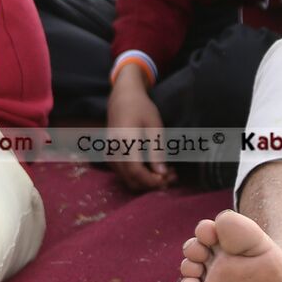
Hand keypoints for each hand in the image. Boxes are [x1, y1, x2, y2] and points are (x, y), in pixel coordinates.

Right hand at [106, 71, 174, 191]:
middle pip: (131, 179)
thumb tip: (162, 174)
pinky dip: (138, 176)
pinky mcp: (110, 156)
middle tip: (172, 176)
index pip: (135, 170)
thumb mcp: (154, 126)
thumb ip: (157, 151)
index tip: (168, 178)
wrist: (122, 98)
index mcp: (125, 140)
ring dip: (146, 181)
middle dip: (152, 183)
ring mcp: (109, 154)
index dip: (152, 180)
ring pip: (127, 179)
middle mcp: (113, 150)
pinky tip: (152, 169)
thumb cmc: (141, 108)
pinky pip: (123, 174)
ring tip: (165, 172)